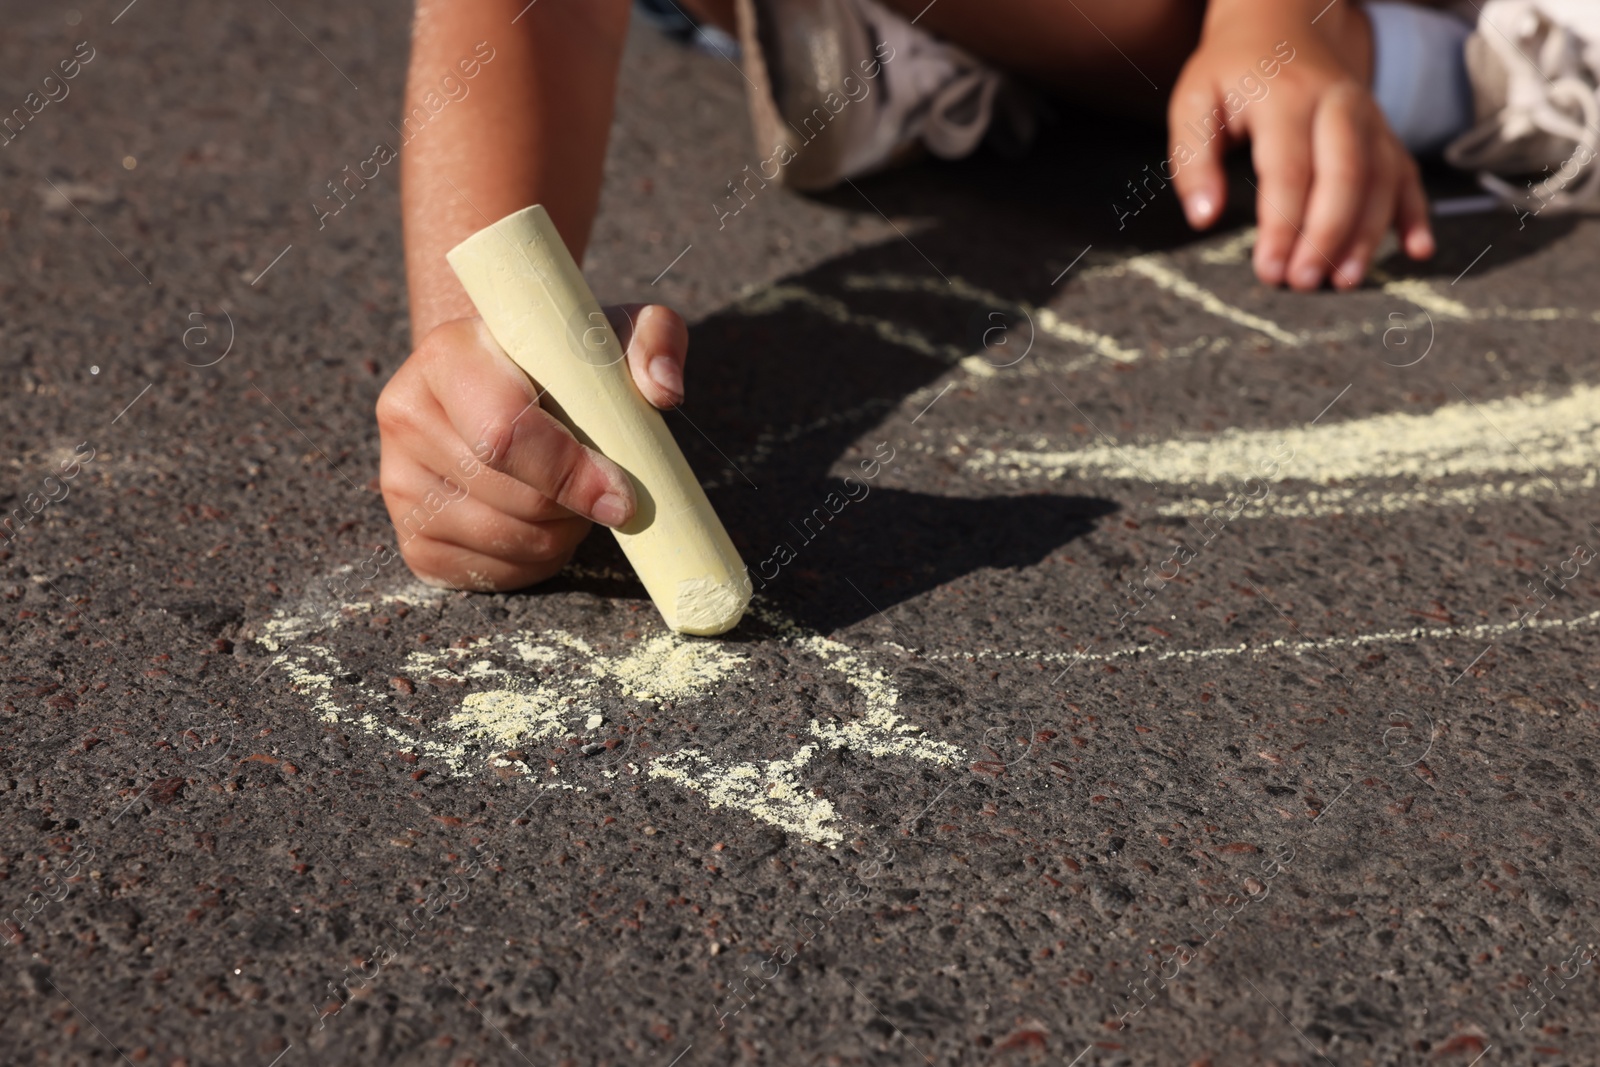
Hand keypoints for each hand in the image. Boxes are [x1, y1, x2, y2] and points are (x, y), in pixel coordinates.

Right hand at [376, 304, 687, 589]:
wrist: (502, 386)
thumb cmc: (563, 361)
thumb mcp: (613, 333)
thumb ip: (653, 340)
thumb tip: (663, 390)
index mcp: (448, 355)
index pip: (506, 434)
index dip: (571, 474)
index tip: (622, 495)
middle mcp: (407, 415)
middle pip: (516, 499)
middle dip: (576, 507)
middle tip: (601, 485)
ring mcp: (398, 481)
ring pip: (508, 541)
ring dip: (561, 533)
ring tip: (569, 496)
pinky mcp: (412, 539)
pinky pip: (492, 575)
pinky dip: (536, 560)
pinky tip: (542, 521)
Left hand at [1166, 1, 1433, 290]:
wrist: (1281, 22)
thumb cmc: (1230, 71)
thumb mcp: (1193, 102)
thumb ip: (1192, 159)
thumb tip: (1203, 217)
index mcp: (1286, 97)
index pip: (1289, 170)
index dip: (1282, 225)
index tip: (1269, 270)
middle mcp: (1338, 104)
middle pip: (1345, 174)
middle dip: (1327, 235)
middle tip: (1304, 282)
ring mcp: (1369, 117)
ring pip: (1382, 178)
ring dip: (1368, 234)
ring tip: (1345, 281)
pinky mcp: (1383, 132)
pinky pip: (1407, 173)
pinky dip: (1416, 213)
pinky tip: (1417, 250)